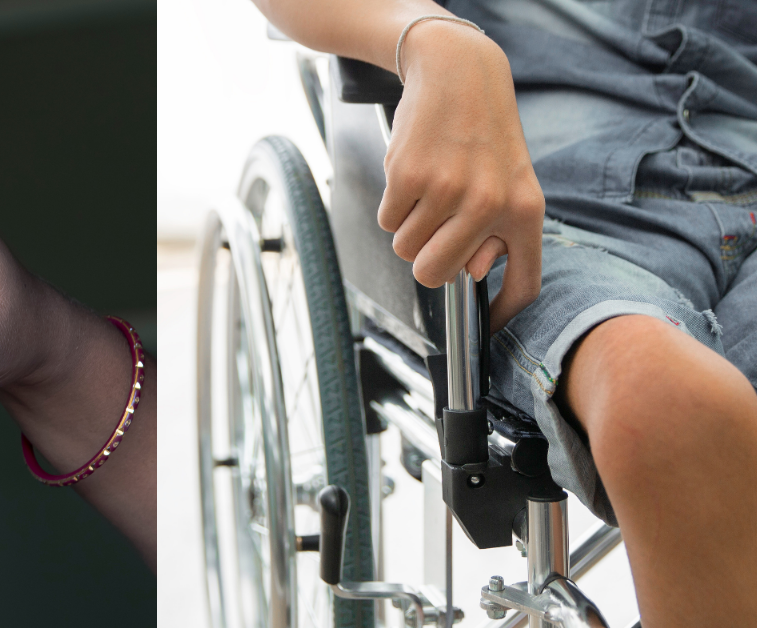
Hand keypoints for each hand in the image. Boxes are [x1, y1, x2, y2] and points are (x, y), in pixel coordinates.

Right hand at [381, 20, 544, 332]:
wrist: (460, 73)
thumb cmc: (482, 135)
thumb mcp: (508, 182)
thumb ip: (495, 234)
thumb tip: (467, 275)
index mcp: (525, 212)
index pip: (524, 285)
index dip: (501, 318)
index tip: (484, 330)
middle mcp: (490, 204)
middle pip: (435, 275)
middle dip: (424, 261)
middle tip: (432, 230)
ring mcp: (448, 190)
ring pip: (405, 248)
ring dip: (407, 227)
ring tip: (427, 190)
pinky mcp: (410, 175)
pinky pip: (386, 221)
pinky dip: (391, 205)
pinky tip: (412, 174)